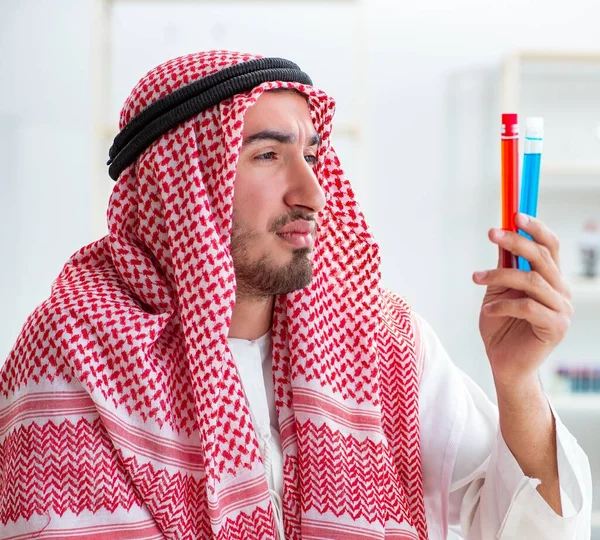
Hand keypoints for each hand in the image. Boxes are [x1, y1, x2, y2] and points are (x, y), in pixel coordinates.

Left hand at [473, 214, 573, 390]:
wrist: (503, 363)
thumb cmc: (500, 325)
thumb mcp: (498, 290)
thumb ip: (504, 265)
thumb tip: (501, 235)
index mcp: (550, 278)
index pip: (550, 246)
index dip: (535, 228)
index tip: (514, 214)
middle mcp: (561, 291)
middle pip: (543, 257)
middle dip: (516, 241)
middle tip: (491, 233)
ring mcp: (561, 310)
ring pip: (533, 280)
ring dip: (500, 275)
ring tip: (477, 278)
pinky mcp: (555, 328)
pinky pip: (528, 307)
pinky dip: (503, 305)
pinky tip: (488, 309)